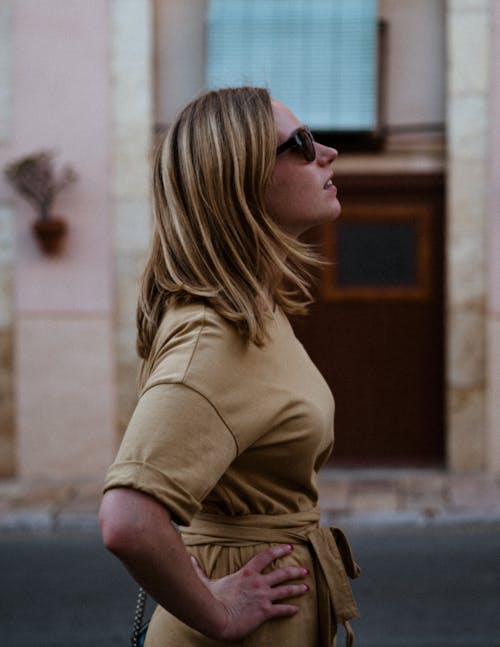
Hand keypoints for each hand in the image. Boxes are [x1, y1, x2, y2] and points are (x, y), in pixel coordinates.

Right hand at [190, 544, 309, 640]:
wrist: (217, 618)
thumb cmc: (212, 600)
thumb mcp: (206, 582)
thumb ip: (199, 570)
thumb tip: (189, 559)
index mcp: (247, 573)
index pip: (266, 556)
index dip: (279, 551)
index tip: (289, 548)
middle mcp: (258, 583)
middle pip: (281, 573)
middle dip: (295, 571)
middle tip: (305, 570)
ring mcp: (263, 597)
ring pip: (285, 590)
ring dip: (297, 588)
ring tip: (307, 587)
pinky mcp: (265, 612)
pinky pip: (281, 610)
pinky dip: (291, 609)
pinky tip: (297, 609)